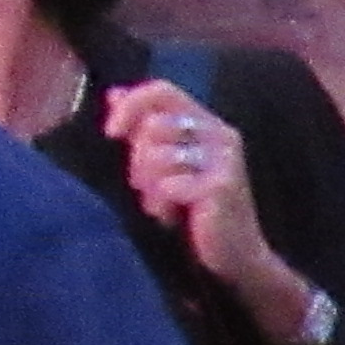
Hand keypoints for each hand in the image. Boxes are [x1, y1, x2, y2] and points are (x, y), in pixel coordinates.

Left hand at [102, 77, 311, 342]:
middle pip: (154, 125)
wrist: (233, 254)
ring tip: (161, 204)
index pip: (162, 90)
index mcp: (207, 123)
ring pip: (157, 155)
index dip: (131, 106)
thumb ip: (144, 126)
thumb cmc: (195, 207)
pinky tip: (172, 217)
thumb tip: (113, 94)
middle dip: (137, 159)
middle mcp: (221, 134)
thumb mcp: (165, 160)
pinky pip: (168, 184)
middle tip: (145, 187)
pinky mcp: (221, 187)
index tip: (111, 133)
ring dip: (148, 186)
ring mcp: (224, 160)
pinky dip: (160, 205)